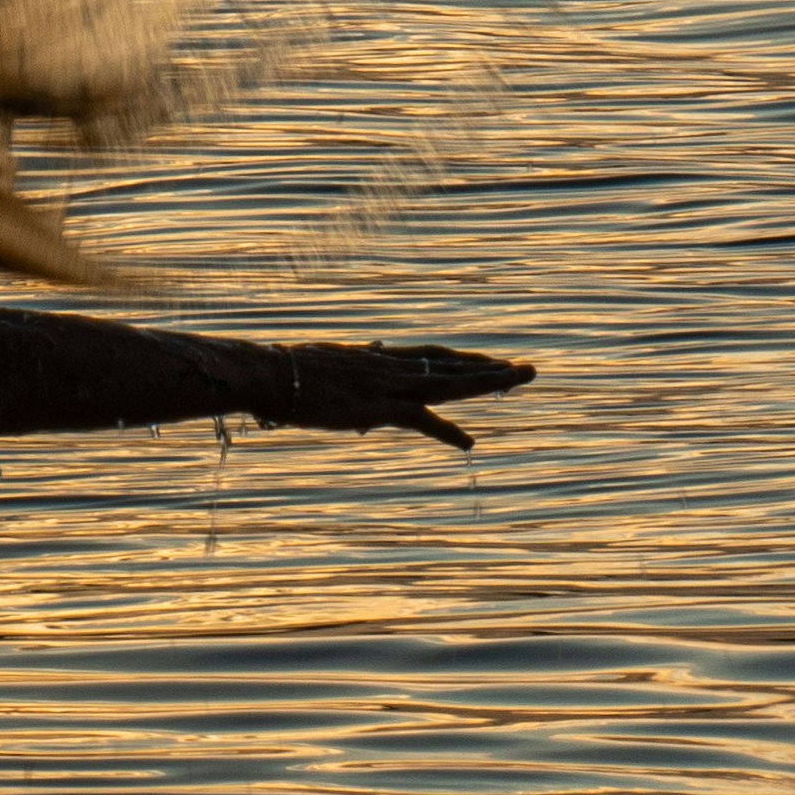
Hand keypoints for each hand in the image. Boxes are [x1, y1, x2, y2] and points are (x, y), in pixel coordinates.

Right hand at [262, 342, 535, 454]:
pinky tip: (468, 442)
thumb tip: (367, 352)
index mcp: (377, 359)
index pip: (432, 357)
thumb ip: (354, 362)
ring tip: (518, 382)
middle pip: (450, 366)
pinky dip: (446, 430)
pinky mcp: (373, 407)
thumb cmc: (287, 372)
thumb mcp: (326, 363)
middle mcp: (388, 367)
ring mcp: (384, 386)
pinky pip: (418, 418)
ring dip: (485, 384)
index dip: (464, 360)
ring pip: (446, 383)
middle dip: (490, 369)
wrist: (267, 374)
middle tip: (527, 369)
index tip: (491, 362)